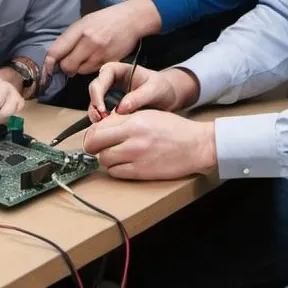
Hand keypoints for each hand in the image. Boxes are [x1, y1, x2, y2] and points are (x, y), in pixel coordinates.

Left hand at [45, 0, 157, 77]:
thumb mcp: (86, 21)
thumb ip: (71, 37)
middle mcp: (89, 41)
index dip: (49, 63)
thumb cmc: (106, 19)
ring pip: (80, 71)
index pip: (57, 50)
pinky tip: (95, 58)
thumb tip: (57, 55)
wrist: (132, 19)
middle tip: (68, 63)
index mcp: (80, 28)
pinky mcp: (110, 61)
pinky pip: (93, 71)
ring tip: (84, 58)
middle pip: (67, 65)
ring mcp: (100, 52)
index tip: (47, 68)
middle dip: (65, 67)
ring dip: (78, 68)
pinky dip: (90, 68)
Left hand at [83, 111, 216, 180]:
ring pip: (104, 160)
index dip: (92, 133)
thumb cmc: (174, 128)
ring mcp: (136, 157)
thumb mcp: (147, 114)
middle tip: (98, 147)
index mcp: (133, 121)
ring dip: (107, 158)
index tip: (93, 136)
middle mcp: (132, 139)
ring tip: (117, 154)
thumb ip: (124, 119)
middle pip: (95, 146)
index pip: (97, 128)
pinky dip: (116, 169)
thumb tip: (102, 126)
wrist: (195, 145)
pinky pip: (116, 173)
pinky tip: (124, 163)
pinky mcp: (141, 172)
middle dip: (94, 146)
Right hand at [88, 64, 198, 121]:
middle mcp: (110, 79)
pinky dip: (102, 120)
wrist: (169, 96)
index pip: (102, 78)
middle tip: (101, 120)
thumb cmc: (162, 87)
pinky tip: (108, 128)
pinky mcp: (112, 105)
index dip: (98, 94)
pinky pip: (102, 112)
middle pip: (94, 90)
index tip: (103, 110)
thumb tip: (121, 108)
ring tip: (103, 126)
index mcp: (118, 69)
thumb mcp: (154, 90)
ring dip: (96, 114)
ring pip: (95, 102)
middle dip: (95, 105)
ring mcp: (110, 92)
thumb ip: (139, 97)